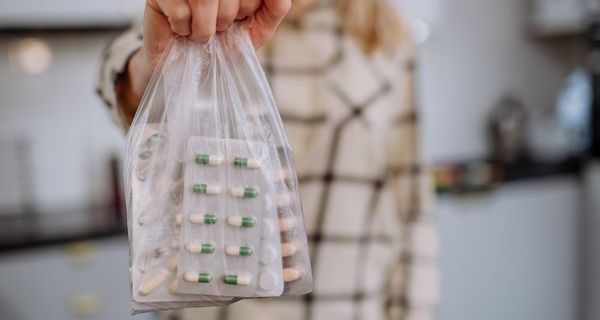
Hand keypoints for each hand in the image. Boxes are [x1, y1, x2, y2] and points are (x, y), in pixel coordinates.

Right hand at [118, 0, 290, 123]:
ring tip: (199, 32)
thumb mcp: (256, 29)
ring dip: (205, 28)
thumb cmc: (223, 45)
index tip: (238, 18)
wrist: (188, 68)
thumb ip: (274, 8)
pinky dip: (183, 29)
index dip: (247, 8)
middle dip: (227, 19)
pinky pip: (180, 11)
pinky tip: (180, 29)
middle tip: (216, 27)